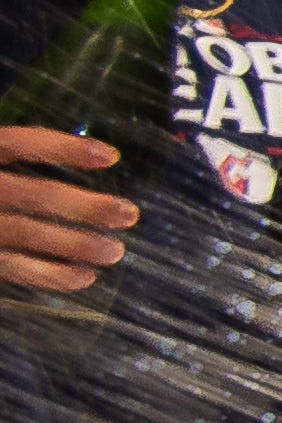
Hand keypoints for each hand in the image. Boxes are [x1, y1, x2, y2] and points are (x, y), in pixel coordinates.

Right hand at [0, 127, 134, 291]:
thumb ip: (12, 155)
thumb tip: (91, 157)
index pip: (19, 144)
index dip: (63, 149)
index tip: (110, 156)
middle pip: (32, 195)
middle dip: (83, 206)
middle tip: (128, 213)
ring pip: (25, 233)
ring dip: (74, 244)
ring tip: (114, 251)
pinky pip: (12, 268)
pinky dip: (50, 274)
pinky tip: (84, 277)